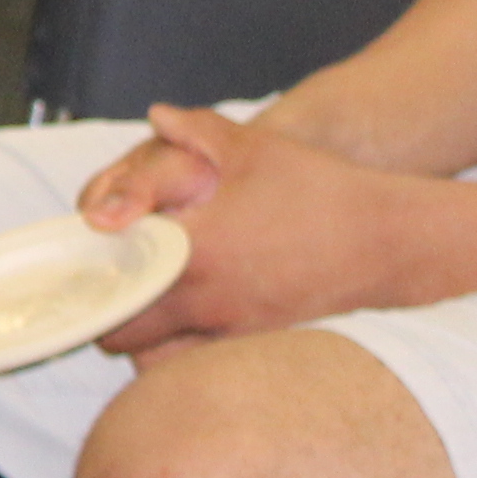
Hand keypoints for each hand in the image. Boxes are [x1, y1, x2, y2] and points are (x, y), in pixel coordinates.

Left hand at [87, 106, 414, 358]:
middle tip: (112, 285)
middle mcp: (209, 303)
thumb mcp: (253, 149)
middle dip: (107, 315)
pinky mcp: (262, 345)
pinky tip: (191, 321)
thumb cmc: (321, 190)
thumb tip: (156, 116)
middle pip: (122, 337)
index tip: (85, 263)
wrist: (391, 240)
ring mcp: (236, 332)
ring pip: (159, 360)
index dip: (87, 277)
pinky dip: (185, 350)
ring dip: (143, 338)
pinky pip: (202, 361)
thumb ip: (194, 131)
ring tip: (146, 305)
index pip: (112, 286)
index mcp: (193, 254)